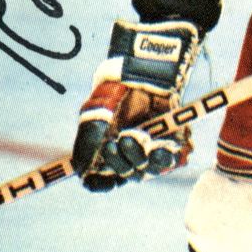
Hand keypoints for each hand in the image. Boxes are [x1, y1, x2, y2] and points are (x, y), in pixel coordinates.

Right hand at [73, 20, 199, 190]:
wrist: (145, 68)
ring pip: (146, 171)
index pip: (102, 178)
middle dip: (119, 162)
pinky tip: (159, 149)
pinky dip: (164, 159)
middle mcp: (128, 152)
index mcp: (106, 148)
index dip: (100, 183)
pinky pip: (169, 160)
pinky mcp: (170, 140)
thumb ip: (87, 140)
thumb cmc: (117, 89)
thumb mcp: (95, 113)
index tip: (98, 181)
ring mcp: (150, 148)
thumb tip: (81, 170)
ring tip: (136, 141)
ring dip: (139, 161)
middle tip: (116, 143)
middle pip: (124, 174)